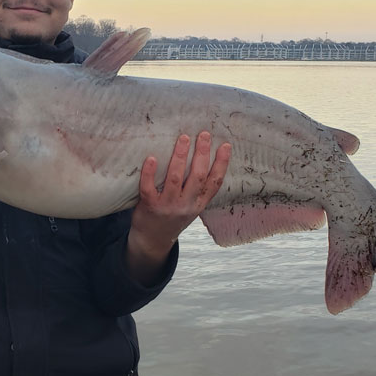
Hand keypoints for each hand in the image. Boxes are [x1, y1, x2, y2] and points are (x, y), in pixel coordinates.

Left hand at [126, 131, 230, 284]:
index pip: (214, 183)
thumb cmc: (171, 218)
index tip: (226, 145)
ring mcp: (168, 206)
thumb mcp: (190, 207)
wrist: (152, 241)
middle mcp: (186, 205)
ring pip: (176, 179)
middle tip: (203, 134)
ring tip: (183, 139)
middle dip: (202, 154)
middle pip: (198, 177)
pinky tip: (151, 158)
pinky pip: (149, 188)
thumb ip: (195, 189)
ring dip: (180, 157)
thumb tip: (201, 156)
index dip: (222, 164)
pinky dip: (150, 173)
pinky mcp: (150, 207)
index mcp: (198, 204)